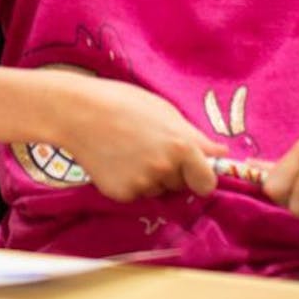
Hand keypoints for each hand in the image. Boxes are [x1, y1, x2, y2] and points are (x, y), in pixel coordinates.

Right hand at [62, 77, 226, 202]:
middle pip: (181, 186)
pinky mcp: (121, 194)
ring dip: (149, 177)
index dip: (201, 177)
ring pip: (157, 189)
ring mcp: (142, 185)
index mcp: (181, 147)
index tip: (194, 170)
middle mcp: (164, 170)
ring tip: (128, 149)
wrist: (77, 112)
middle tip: (150, 147)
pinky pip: (135, 194)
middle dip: (173, 173)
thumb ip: (195, 136)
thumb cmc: (123, 103)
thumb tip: (221, 153)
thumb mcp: (165, 111)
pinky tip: (115, 160)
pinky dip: (128, 182)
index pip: (207, 183)